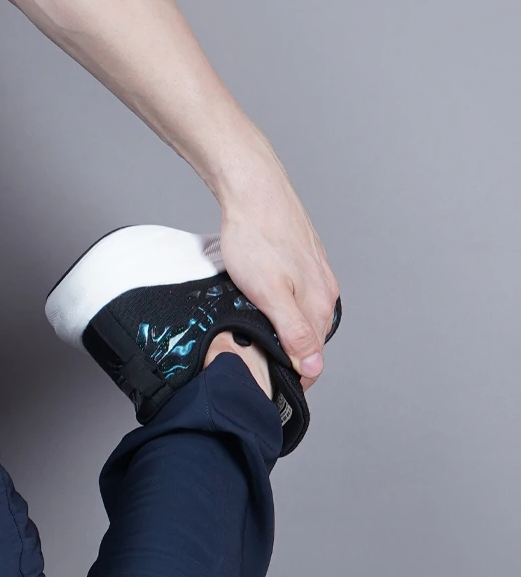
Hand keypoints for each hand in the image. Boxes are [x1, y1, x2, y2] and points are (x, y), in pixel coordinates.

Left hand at [215, 168, 339, 383]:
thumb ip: (293, 332)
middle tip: (262, 368)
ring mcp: (316, 272)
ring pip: (305, 315)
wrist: (253, 190)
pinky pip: (299, 295)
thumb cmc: (255, 238)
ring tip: (262, 340)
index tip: (274, 387)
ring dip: (289, 333)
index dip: (297, 376)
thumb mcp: (269, 294)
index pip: (315, 355)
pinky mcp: (304, 259)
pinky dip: (285, 309)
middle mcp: (324, 289)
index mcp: (319, 302)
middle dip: (293, 356)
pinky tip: (267, 306)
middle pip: (313, 337)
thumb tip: (314, 366)